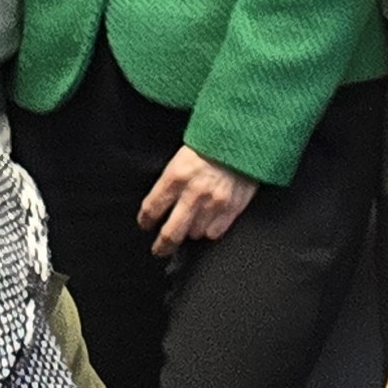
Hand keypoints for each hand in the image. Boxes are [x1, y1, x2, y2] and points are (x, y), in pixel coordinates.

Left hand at [136, 147, 257, 256]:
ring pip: (194, 234)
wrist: (242, 138)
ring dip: (191, 231)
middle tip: (160, 249)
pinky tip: (209, 222)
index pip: (151, 209)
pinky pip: (215, 233)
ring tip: (192, 224)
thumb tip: (161, 205)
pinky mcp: (232, 209)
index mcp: (175, 176)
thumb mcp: (181, 157)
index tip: (146, 224)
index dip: (145, 221)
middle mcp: (192, 193)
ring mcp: (213, 203)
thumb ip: (171, 181)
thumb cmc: (211, 144)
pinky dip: (210, 230)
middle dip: (162, 246)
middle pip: (171, 233)